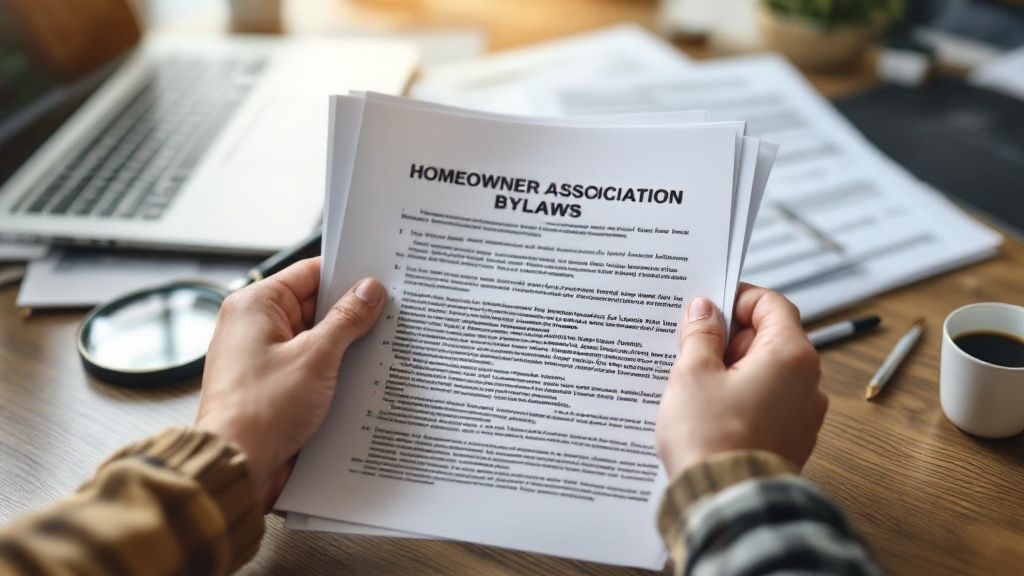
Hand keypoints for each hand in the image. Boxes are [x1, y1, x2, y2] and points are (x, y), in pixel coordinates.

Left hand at [195, 257, 384, 508]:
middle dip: (349, 315)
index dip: (346, 276)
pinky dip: (330, 370)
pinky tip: (358, 378)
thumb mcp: (316, 357)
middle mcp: (252, 326)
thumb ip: (346, 320)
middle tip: (387, 318)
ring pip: (313, 339)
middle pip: (313, 306)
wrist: (235, 465)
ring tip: (377, 349)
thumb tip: (368, 292)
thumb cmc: (261, 410)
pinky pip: (306, 366)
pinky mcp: (269, 385)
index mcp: (255, 304)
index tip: (379, 281)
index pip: (309, 273)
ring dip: (343, 346)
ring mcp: (259, 357)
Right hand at [656, 284, 826, 477]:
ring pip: (765, 373)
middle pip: (770, 338)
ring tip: (693, 383)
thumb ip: (701, 336)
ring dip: (732, 370)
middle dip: (729, 338)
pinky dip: (740, 398)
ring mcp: (802, 415)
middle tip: (690, 346)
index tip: (708, 305)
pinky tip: (707, 410)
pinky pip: (766, 404)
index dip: (738, 299)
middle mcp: (808, 383)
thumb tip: (705, 312)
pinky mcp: (790, 440)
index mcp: (790, 356)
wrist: (725, 502)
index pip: (772, 304)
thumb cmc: (712, 438)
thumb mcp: (693, 374)